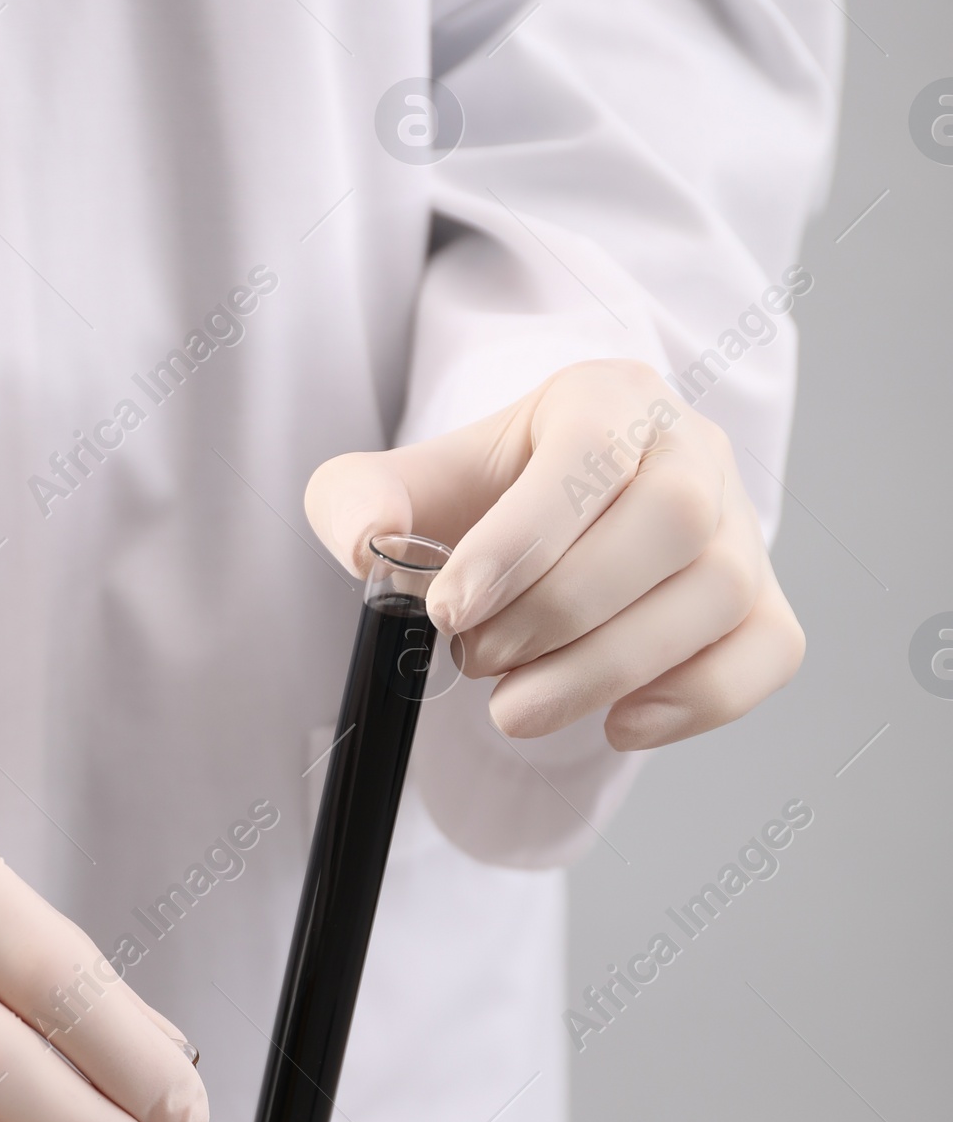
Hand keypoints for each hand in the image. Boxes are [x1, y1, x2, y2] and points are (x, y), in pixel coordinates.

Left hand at [305, 360, 803, 748]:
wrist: (542, 531)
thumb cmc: (479, 504)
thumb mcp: (399, 487)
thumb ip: (354, 500)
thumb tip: (362, 545)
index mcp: (607, 397)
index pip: (589, 451)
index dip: (522, 539)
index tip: (452, 612)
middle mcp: (692, 448)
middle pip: (671, 520)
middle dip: (563, 612)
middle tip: (480, 663)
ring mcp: (741, 526)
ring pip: (718, 593)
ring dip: (609, 668)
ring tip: (516, 708)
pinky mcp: (763, 602)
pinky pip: (766, 653)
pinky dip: (695, 700)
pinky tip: (614, 723)